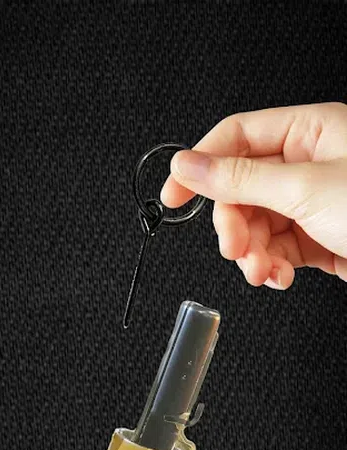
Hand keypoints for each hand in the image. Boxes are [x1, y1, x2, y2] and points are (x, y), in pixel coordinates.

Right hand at [161, 102, 346, 287]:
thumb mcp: (304, 188)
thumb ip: (241, 179)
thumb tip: (189, 166)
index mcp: (310, 131)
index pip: (238, 137)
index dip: (202, 164)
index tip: (174, 193)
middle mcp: (309, 163)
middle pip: (241, 189)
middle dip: (234, 225)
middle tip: (233, 246)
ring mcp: (311, 202)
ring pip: (256, 226)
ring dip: (252, 254)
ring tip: (260, 271)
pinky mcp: (317, 237)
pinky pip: (277, 250)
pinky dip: (272, 267)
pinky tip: (278, 276)